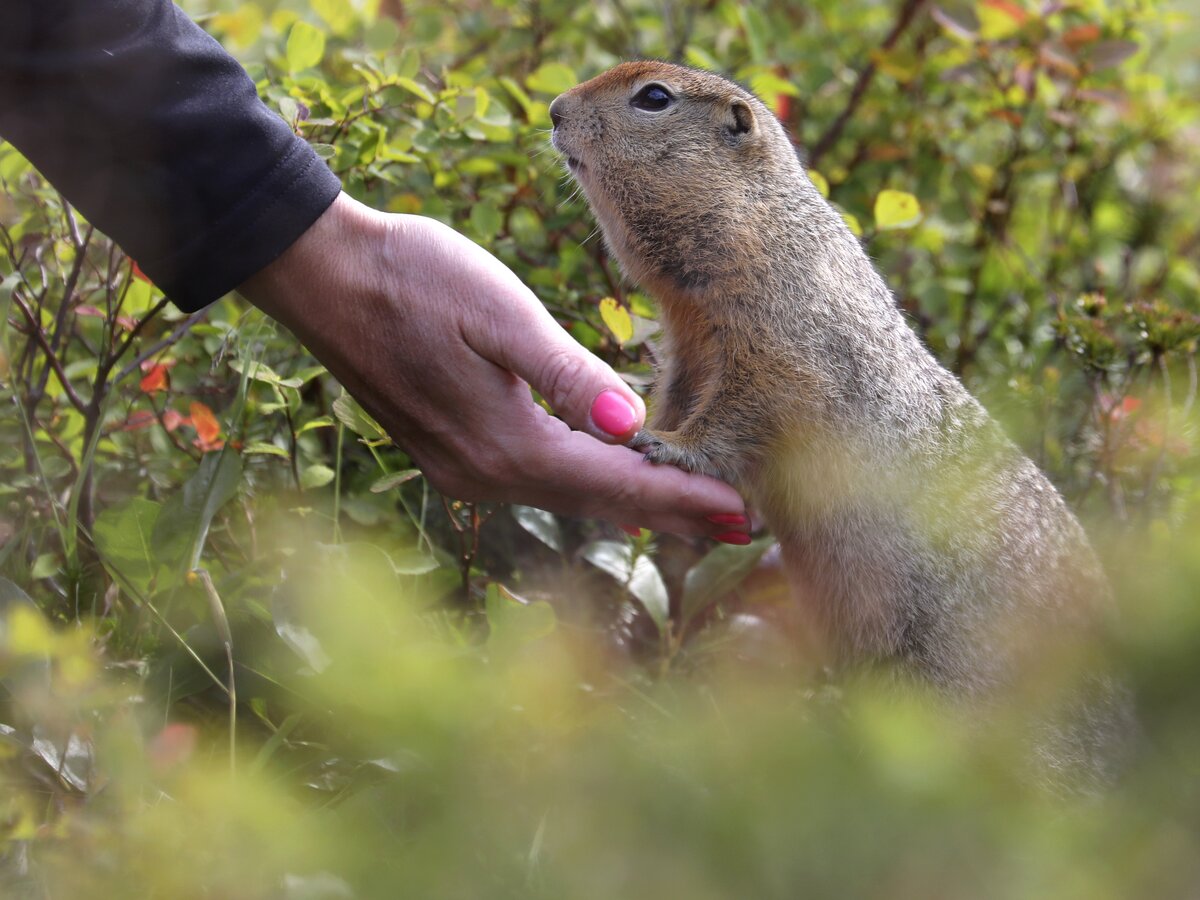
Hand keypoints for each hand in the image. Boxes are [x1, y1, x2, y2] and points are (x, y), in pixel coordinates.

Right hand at [239, 193, 748, 537]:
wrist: (321, 275)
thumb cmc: (412, 277)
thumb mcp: (497, 314)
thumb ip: (567, 374)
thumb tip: (633, 428)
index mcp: (505, 444)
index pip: (617, 482)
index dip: (684, 498)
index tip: (746, 515)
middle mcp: (485, 473)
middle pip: (599, 503)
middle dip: (672, 514)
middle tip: (742, 530)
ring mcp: (463, 469)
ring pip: (569, 496)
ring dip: (634, 504)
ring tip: (694, 512)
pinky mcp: (450, 451)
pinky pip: (539, 481)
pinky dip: (590, 485)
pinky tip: (615, 481)